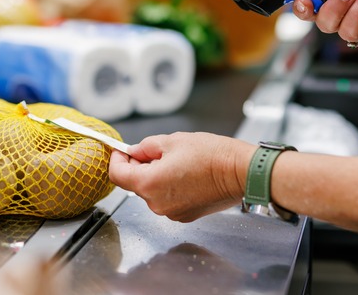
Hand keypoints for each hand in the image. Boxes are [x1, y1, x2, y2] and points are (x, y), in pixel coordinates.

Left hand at [109, 132, 256, 221]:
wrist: (240, 172)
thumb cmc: (211, 155)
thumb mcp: (172, 141)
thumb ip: (146, 147)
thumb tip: (135, 151)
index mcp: (149, 184)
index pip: (117, 175)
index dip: (116, 160)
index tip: (122, 151)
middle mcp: (156, 203)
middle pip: (136, 184)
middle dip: (142, 167)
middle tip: (158, 152)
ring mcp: (171, 212)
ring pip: (153, 192)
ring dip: (158, 177)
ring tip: (180, 163)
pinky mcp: (185, 216)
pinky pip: (168, 200)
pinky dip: (171, 188)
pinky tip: (188, 176)